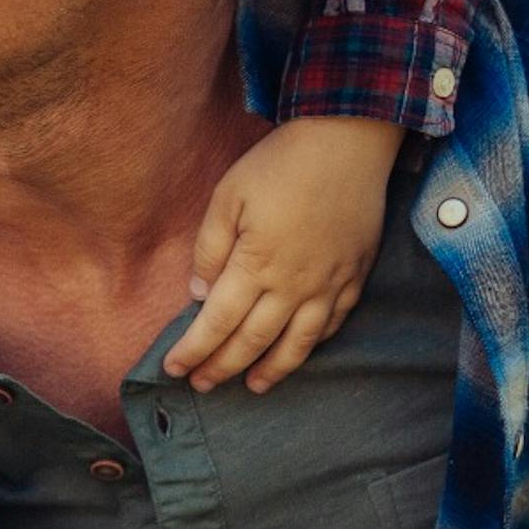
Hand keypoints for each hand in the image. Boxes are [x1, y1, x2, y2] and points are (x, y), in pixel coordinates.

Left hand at [164, 115, 401, 393]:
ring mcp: (328, 284)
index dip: (194, 351)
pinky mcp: (354, 276)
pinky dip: (312, 345)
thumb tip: (200, 294)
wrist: (348, 142)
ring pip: (298, 345)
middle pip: (253, 342)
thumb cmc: (280, 164)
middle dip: (222, 368)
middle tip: (201, 385)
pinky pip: (333, 324)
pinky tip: (297, 352)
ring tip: (252, 387)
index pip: (217, 323)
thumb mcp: (229, 196)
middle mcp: (293, 285)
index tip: (173, 369)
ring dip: (271, 371)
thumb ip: (210, 247)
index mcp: (256, 264)